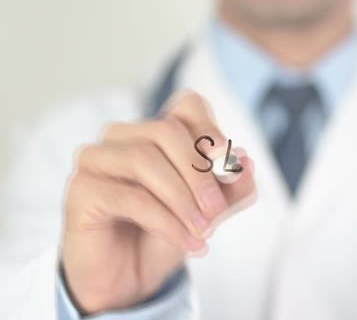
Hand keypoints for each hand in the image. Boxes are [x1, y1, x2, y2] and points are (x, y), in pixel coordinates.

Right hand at [61, 90, 255, 313]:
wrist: (129, 279)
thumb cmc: (165, 235)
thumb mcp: (209, 211)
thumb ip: (232, 188)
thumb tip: (246, 162)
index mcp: (155, 133)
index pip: (187, 105)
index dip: (210, 129)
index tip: (228, 163)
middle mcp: (122, 137)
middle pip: (167, 131)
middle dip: (199, 173)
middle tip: (218, 211)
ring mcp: (96, 159)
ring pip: (145, 159)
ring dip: (182, 200)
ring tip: (203, 231)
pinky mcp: (82, 190)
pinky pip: (130, 197)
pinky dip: (167, 222)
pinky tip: (188, 243)